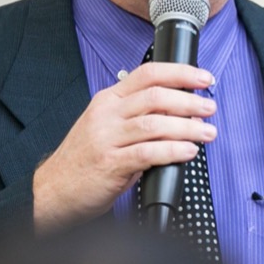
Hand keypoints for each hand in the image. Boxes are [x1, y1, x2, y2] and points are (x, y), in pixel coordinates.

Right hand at [33, 62, 215, 230]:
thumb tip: (184, 115)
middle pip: (155, 96)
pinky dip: (173, 150)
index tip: (203, 78)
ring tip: (207, 132)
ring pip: (155, 123)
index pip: (148, 73)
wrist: (53, 190)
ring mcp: (106, 138)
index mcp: (108, 99)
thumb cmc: (85, 160)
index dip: (180, 73)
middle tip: (210, 108)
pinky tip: (188, 151)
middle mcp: (106, 114)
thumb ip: (140, 118)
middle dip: (189, 101)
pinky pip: (148, 152)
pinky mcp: (109, 163)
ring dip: (187, 127)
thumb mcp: (108, 128)